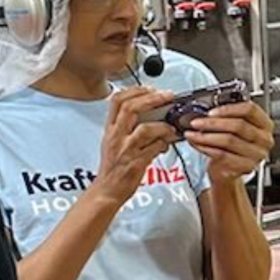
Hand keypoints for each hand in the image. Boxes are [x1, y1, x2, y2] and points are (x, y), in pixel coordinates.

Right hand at [95, 88, 179, 203]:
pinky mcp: (136, 162)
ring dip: (163, 125)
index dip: (135, 90)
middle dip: (152, 98)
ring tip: (171, 127)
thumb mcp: (113, 142)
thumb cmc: (112, 168)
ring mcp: (126, 149)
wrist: (107, 191)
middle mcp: (116, 137)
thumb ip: (127, 127)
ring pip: (146, 128)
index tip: (149, 88)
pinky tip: (166, 145)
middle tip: (167, 96)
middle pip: (131, 108)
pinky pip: (155, 147)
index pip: (117, 101)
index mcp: (110, 130)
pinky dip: (164, 144)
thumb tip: (149, 114)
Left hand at [184, 101, 273, 182]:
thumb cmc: (232, 146)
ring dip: (205, 136)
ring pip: (229, 141)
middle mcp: (264, 139)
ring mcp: (257, 154)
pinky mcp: (246, 167)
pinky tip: (198, 144)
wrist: (229, 170)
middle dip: (212, 123)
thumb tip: (205, 112)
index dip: (228, 109)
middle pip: (238, 126)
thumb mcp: (233, 128)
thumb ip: (226, 117)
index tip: (211, 112)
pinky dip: (206, 148)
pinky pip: (223, 155)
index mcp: (264, 124)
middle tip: (196, 122)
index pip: (250, 110)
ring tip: (192, 134)